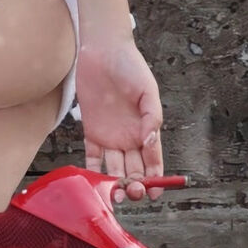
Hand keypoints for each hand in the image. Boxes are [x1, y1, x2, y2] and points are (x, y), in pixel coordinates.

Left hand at [76, 36, 163, 198]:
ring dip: (116, 184)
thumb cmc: (130, 66)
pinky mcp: (91, 131)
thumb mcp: (148, 90)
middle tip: (133, 192)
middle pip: (134, 170)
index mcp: (146, 130)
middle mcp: (129, 137)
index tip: (156, 193)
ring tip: (116, 195)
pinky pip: (92, 157)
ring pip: (114, 169)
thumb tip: (151, 142)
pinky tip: (95, 183)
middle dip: (136, 185)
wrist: (102, 51)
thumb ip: (152, 117)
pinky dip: (93, 171)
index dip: (156, 179)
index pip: (153, 161)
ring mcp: (110, 136)